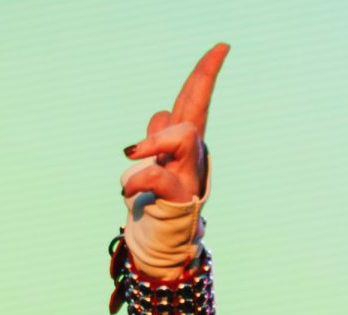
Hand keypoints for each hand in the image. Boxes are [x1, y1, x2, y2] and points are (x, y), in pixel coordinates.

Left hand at [122, 43, 228, 202]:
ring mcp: (187, 173)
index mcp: (185, 141)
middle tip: (220, 49)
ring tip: (131, 153)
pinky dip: (136, 179)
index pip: (193, 100)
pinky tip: (126, 189)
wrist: (165, 235)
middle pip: (198, 107)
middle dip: (205, 77)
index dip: (204, 73)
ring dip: (155, 141)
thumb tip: (161, 112)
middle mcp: (191, 153)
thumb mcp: (158, 160)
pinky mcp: (178, 194)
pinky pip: (156, 176)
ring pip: (183, 136)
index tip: (222, 46)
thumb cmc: (161, 197)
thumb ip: (159, 134)